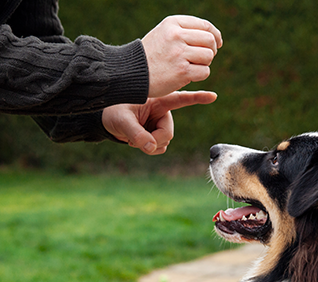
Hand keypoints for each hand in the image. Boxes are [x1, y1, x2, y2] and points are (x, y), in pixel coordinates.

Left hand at [102, 91, 216, 154]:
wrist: (104, 120)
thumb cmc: (112, 112)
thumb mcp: (121, 121)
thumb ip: (136, 134)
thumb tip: (151, 148)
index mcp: (157, 100)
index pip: (180, 98)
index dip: (197, 97)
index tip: (213, 96)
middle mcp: (161, 111)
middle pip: (168, 133)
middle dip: (154, 140)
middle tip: (135, 140)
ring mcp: (159, 123)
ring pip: (164, 142)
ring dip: (149, 145)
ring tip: (132, 137)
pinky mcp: (155, 133)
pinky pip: (159, 147)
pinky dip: (149, 148)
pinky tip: (136, 142)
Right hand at [141, 15, 222, 97]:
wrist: (132, 73)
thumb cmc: (151, 55)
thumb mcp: (164, 34)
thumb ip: (185, 31)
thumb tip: (214, 37)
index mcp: (172, 23)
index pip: (205, 26)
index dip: (215, 35)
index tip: (217, 43)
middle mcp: (176, 36)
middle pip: (210, 40)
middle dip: (212, 50)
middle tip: (204, 58)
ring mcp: (179, 53)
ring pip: (208, 56)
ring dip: (205, 63)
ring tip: (192, 66)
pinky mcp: (182, 71)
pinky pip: (204, 71)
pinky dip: (200, 75)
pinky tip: (188, 75)